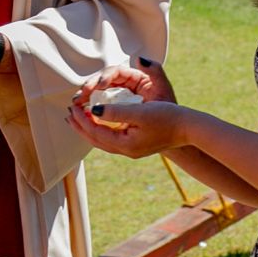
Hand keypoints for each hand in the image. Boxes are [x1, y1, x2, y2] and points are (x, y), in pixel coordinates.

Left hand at [66, 95, 187, 158]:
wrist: (189, 129)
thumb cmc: (167, 117)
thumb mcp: (140, 112)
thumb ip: (115, 112)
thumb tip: (93, 110)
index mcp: (125, 144)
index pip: (95, 132)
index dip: (82, 119)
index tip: (72, 106)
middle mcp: (127, 150)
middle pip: (96, 140)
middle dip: (80, 126)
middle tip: (68, 113)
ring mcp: (132, 150)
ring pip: (103, 141)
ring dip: (89, 129)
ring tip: (78, 118)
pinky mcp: (137, 145)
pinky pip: (112, 139)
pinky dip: (101, 130)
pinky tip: (100, 122)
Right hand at [71, 56, 176, 110]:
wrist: (173, 127)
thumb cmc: (169, 107)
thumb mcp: (163, 88)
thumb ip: (154, 71)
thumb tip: (138, 58)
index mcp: (133, 77)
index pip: (114, 73)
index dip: (104, 77)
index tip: (98, 85)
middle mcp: (123, 85)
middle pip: (101, 83)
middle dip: (88, 88)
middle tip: (79, 97)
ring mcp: (117, 97)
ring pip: (97, 95)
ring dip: (84, 99)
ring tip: (75, 106)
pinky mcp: (114, 110)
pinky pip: (99, 108)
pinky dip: (89, 111)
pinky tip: (81, 117)